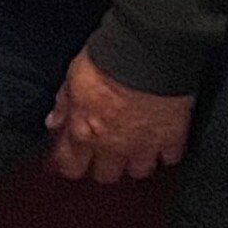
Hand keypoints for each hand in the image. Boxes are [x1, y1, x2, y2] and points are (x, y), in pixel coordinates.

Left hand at [45, 51, 192, 183]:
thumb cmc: (109, 58)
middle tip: (106, 150)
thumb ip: (64, 103)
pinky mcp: (171, 138)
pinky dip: (166, 151)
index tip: (73, 157)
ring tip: (137, 147)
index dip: (70, 163)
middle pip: (106, 175)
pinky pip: (170, 158)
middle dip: (105, 165)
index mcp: (84, 131)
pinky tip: (163, 140)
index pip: (70, 166)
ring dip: (136, 161)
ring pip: (138, 172)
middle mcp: (113, 146)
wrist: (148, 51)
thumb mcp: (75, 75)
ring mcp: (144, 145)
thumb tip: (55, 121)